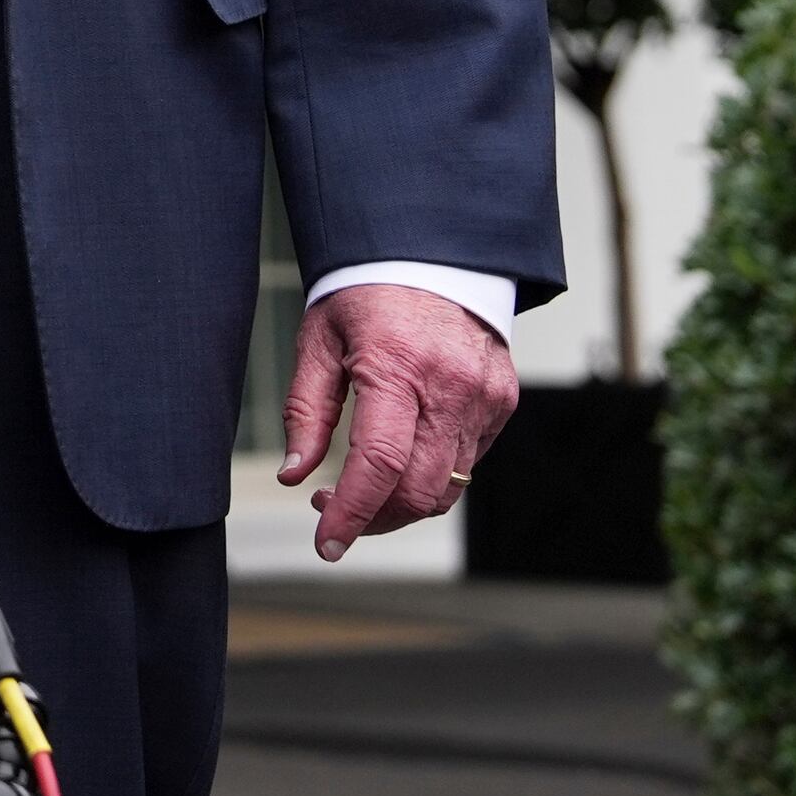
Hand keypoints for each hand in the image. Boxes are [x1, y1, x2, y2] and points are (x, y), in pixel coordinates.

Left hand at [279, 283, 520, 560]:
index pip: (378, 465)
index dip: (351, 514)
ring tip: (361, 493)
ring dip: (401, 507)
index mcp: (397, 367)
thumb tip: (293, 474)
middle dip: (374, 519)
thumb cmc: (366, 293)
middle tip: (334, 514)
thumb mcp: (318, 340)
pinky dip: (432, 477)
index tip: (326, 542)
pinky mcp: (502, 403)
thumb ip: (306, 411)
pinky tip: (402, 459)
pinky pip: (467, 463)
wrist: (433, 253)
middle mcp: (450, 388)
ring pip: (448, 488)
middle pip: (418, 491)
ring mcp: (484, 398)